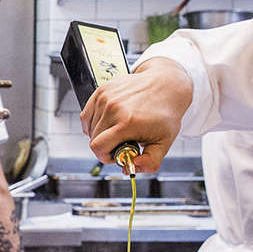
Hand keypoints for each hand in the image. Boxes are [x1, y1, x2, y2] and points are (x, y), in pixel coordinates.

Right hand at [78, 59, 193, 173]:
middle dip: (104, 146)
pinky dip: (94, 122)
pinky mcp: (102, 90)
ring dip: (99, 134)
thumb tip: (132, 167)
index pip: (98, 147)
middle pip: (93, 139)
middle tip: (121, 142)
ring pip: (89, 127)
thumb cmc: (165, 113)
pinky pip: (87, 114)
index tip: (116, 155)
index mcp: (127, 122)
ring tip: (117, 130)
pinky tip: (108, 123)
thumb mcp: (165, 142)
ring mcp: (106, 98)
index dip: (104, 157)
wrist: (165, 84)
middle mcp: (113, 108)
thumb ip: (151, 162)